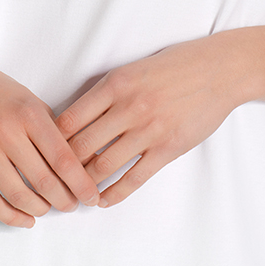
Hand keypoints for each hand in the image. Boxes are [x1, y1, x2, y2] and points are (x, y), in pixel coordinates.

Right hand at [0, 45, 100, 226]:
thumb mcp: (30, 100)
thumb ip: (52, 128)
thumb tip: (81, 159)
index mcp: (29, 114)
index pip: (62, 158)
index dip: (80, 183)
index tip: (91, 196)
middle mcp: (7, 132)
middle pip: (43, 180)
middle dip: (64, 200)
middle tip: (73, 205)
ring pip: (18, 194)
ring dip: (40, 209)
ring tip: (50, 209)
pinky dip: (11, 216)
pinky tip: (25, 218)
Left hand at [55, 34, 249, 207]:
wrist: (219, 69)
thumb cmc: (176, 64)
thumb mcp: (134, 68)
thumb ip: (108, 91)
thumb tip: (79, 117)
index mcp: (116, 83)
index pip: (70, 118)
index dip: (52, 139)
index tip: (45, 150)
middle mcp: (128, 107)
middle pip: (81, 145)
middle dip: (63, 166)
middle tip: (54, 178)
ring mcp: (149, 130)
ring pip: (104, 166)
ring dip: (85, 184)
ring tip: (75, 193)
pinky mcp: (168, 148)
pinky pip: (134, 178)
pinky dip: (114, 194)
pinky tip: (103, 200)